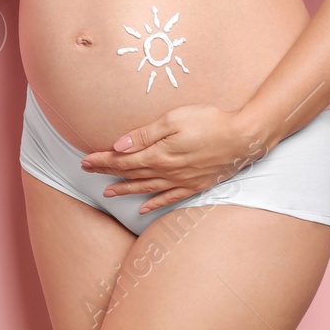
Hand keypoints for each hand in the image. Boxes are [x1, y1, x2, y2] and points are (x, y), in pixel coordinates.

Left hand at [77, 104, 267, 214]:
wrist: (243, 138)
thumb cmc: (208, 122)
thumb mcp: (172, 121)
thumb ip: (144, 135)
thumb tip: (118, 146)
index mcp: (158, 155)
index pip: (123, 160)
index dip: (102, 160)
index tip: (85, 160)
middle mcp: (167, 172)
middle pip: (130, 173)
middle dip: (107, 172)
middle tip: (87, 171)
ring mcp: (181, 181)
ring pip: (146, 188)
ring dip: (125, 189)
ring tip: (108, 192)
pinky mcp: (195, 185)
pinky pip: (169, 198)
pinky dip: (154, 203)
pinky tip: (143, 208)